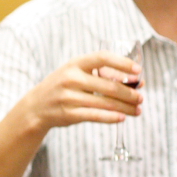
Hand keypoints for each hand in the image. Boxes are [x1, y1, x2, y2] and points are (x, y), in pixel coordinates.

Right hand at [21, 50, 141, 132]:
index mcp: (74, 64)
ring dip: (125, 108)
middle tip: (141, 98)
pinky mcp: (69, 114)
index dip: (122, 63)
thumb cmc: (62, 87)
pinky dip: (111, 117)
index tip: (138, 71)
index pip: (102, 57)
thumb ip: (100, 75)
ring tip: (137, 110)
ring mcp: (68, 97)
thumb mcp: (75, 74)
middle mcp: (70, 79)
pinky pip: (95, 115)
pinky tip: (122, 118)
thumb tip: (136, 81)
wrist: (35, 107)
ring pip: (105, 103)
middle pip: (108, 85)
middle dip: (129, 93)